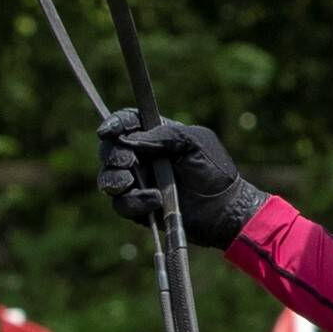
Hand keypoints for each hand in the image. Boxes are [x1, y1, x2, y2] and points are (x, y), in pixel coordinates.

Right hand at [95, 110, 267, 250]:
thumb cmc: (214, 170)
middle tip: (129, 161)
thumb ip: (165, 134)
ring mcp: (138, 183)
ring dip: (115, 179)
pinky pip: (122, 205)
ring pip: (108, 179)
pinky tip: (156, 200)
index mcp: (156, 135)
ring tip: (130, 182)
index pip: (127, 123)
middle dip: (113, 155)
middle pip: (109, 150)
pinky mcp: (139, 206)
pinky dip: (135, 202)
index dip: (114, 124)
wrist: (224, 208)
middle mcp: (142, 157)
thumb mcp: (195, 142)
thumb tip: (130, 139)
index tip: (108, 131)